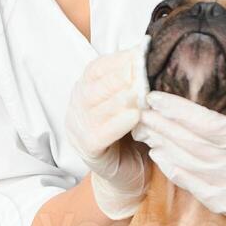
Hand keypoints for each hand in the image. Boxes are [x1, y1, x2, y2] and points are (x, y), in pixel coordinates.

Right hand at [64, 35, 151, 218]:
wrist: (129, 176)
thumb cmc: (133, 134)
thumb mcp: (130, 102)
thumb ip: (133, 80)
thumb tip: (148, 48)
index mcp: (85, 90)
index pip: (96, 68)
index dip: (118, 60)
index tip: (142, 53)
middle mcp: (77, 107)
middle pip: (95, 87)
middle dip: (121, 77)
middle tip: (144, 71)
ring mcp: (78, 129)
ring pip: (97, 109)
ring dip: (121, 98)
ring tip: (142, 92)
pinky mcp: (87, 150)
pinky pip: (100, 133)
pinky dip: (118, 123)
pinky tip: (135, 116)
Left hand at [130, 46, 225, 225]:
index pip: (206, 125)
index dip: (177, 111)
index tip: (155, 97)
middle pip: (190, 144)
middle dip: (161, 125)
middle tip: (138, 109)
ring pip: (188, 165)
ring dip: (162, 146)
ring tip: (144, 128)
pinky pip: (194, 187)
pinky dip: (174, 170)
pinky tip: (160, 155)